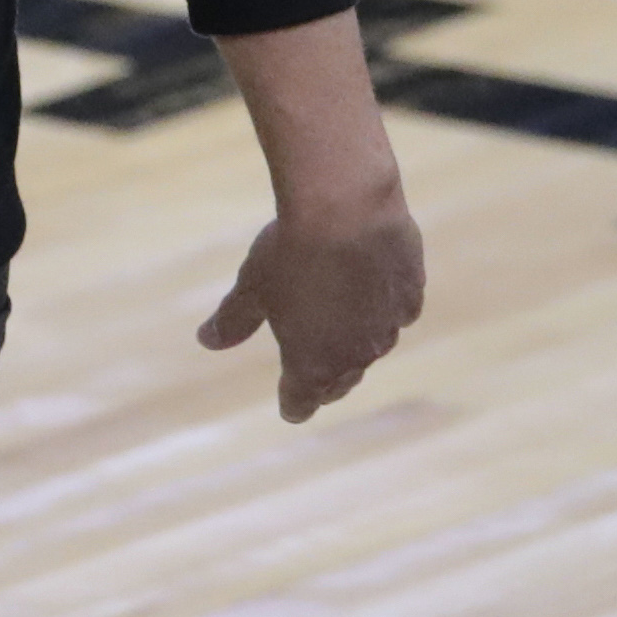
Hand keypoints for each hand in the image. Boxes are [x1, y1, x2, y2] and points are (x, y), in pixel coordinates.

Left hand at [197, 199, 424, 423]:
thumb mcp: (252, 287)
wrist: (347, 209)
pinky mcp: (411, 295)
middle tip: (316, 378)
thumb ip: (233, 320)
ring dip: (356, 341)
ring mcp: (388, 328)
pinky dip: (383, 307)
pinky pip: (398, 313)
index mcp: (312, 365)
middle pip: (341, 382)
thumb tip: (206, 340)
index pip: (301, 402)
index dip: (292, 404)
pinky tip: (373, 290)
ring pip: (371, 347)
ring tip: (342, 327)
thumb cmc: (290, 252)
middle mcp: (355, 356)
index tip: (289, 406)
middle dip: (326, 381)